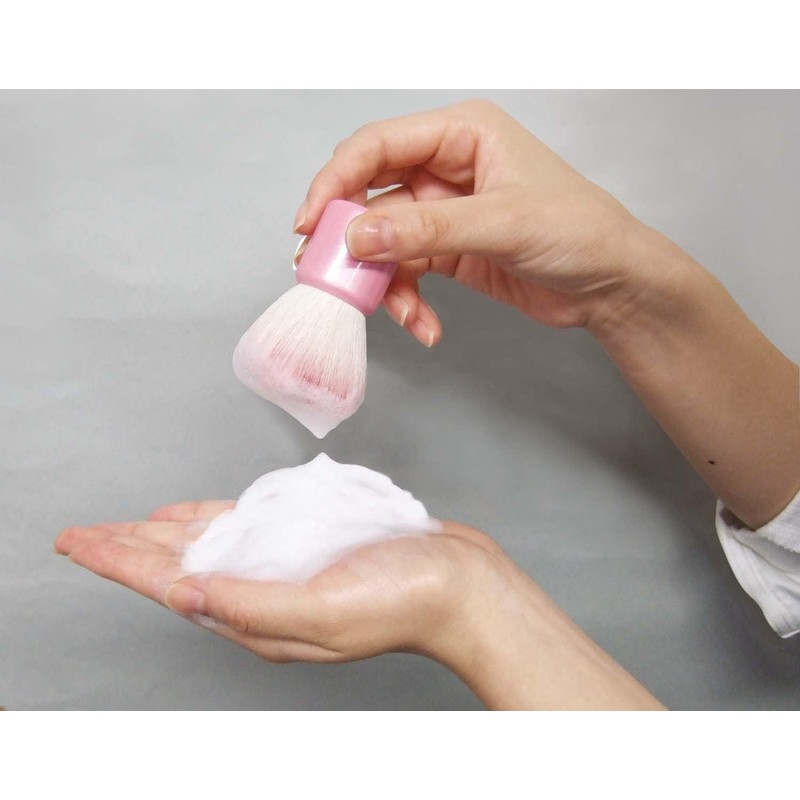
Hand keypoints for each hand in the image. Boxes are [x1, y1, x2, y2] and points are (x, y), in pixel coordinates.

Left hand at [55, 501, 662, 708]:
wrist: (459, 582)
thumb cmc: (403, 600)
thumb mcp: (322, 611)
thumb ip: (250, 603)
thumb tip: (183, 591)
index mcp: (258, 615)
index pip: (170, 585)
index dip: (120, 562)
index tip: (79, 543)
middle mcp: (263, 594)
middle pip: (178, 567)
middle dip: (128, 550)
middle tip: (83, 535)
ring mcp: (286, 569)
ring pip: (208, 548)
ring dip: (163, 537)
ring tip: (126, 530)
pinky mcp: (309, 544)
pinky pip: (247, 529)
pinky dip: (212, 521)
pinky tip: (197, 517)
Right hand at [296, 99, 652, 345]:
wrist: (610, 285)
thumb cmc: (579, 232)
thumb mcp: (502, 223)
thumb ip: (427, 229)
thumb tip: (357, 236)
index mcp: (461, 134)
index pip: (377, 146)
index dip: (336, 181)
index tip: (312, 225)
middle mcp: (446, 168)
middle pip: (371, 196)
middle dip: (352, 240)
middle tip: (332, 277)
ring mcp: (444, 213)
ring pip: (385, 243)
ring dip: (385, 284)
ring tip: (404, 316)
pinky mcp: (448, 252)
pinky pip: (406, 274)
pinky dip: (407, 303)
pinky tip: (426, 326)